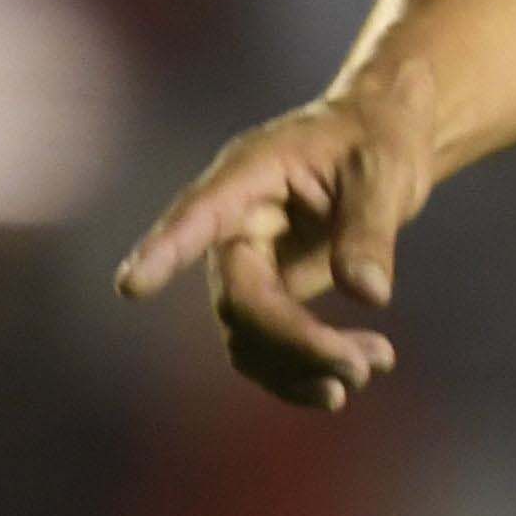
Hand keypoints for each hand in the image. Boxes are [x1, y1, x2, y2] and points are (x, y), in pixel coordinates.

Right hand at [110, 61, 436, 410]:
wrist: (381, 145)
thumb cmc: (376, 142)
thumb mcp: (384, 172)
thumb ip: (371, 228)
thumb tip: (369, 294)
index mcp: (249, 173)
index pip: (197, 214)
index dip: (164, 250)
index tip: (131, 287)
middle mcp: (235, 224)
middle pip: (238, 299)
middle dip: (295, 343)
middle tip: (363, 365)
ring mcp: (247, 265)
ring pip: (247, 338)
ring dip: (304, 367)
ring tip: (377, 364)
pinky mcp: (268, 295)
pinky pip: (268, 350)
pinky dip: (306, 372)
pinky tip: (357, 373)